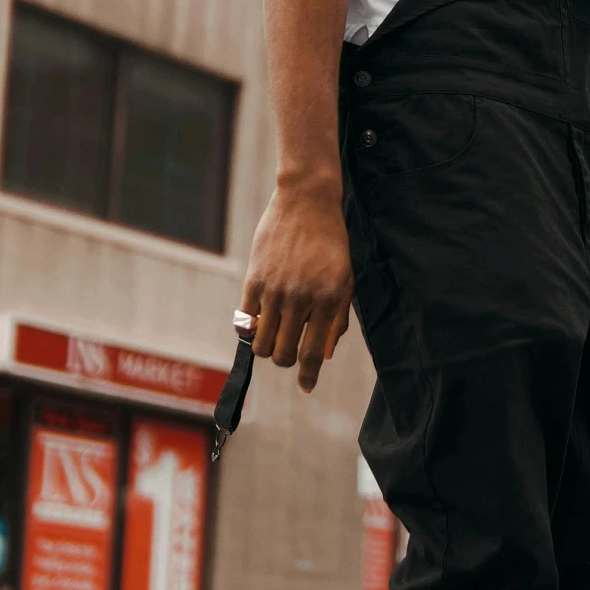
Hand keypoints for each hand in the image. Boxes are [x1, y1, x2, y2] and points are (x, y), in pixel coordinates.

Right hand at [240, 181, 352, 395]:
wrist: (307, 201)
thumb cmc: (331, 242)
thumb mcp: (345, 279)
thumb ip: (336, 318)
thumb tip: (324, 354)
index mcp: (328, 300)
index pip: (313, 352)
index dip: (309, 375)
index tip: (307, 387)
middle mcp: (301, 299)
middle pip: (283, 354)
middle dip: (286, 360)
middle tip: (289, 349)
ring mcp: (275, 291)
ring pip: (262, 344)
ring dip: (267, 347)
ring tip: (274, 334)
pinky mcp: (253, 280)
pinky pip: (244, 322)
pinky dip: (250, 329)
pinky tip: (258, 321)